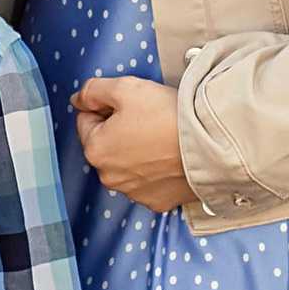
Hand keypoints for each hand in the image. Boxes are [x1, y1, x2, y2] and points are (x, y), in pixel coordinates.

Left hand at [73, 74, 196, 213]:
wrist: (211, 143)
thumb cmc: (168, 116)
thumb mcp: (125, 88)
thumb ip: (93, 91)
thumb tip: (78, 99)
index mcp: (95, 150)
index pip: (87, 120)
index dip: (107, 106)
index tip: (130, 105)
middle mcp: (109, 177)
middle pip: (106, 144)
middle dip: (121, 130)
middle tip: (148, 118)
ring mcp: (134, 192)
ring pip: (127, 164)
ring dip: (138, 151)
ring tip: (162, 136)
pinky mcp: (157, 201)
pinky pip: (149, 182)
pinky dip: (156, 170)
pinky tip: (170, 156)